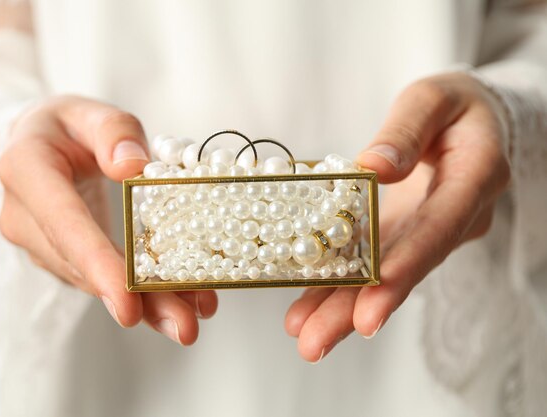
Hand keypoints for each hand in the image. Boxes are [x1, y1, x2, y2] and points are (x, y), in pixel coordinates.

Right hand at [0, 95, 217, 343]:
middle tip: (184, 328)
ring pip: (94, 281)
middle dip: (136, 299)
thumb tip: (134, 167)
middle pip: (84, 265)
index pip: (64, 222)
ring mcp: (38, 242)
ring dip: (145, 302)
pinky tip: (177, 302)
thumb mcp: (89, 111)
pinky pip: (99, 279)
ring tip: (192, 318)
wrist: (37, 145)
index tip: (129, 304)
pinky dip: (139, 292)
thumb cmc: (67, 126)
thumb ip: (113, 130)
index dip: (98, 264)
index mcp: (26, 169)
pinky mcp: (59, 257)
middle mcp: (23, 215)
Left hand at [285, 72, 510, 361]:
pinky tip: (306, 308)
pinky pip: (372, 262)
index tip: (370, 308)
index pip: (436, 231)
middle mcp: (453, 217)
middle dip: (359, 308)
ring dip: (342, 308)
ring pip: (384, 274)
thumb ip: (406, 129)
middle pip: (405, 268)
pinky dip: (339, 285)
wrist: (473, 119)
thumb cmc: (455, 104)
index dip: (402, 270)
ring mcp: (426, 230)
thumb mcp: (433, 98)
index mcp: (473, 179)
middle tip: (317, 343)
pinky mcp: (403, 232)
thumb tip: (372, 167)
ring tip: (305, 339)